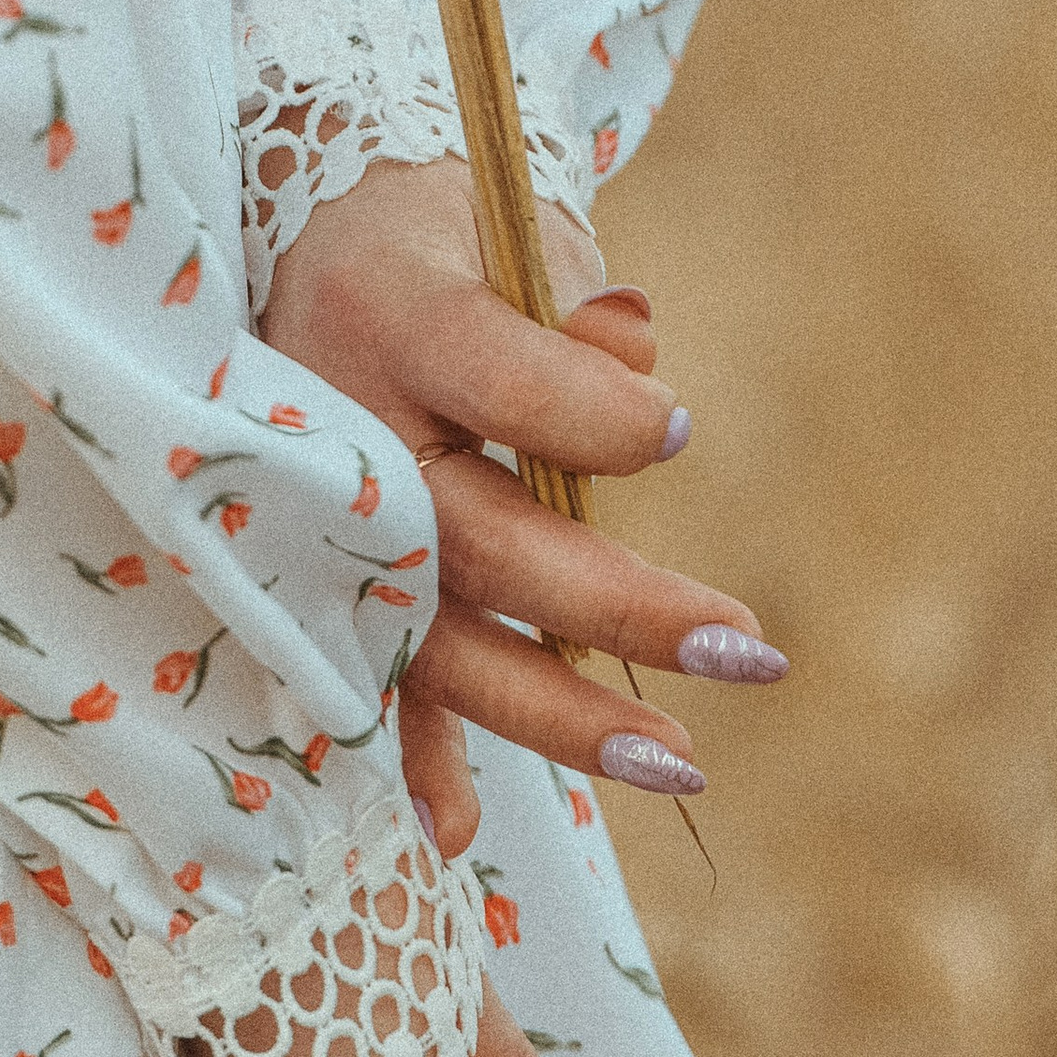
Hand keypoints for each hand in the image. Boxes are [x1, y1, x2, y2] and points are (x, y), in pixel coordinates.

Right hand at [262, 153, 787, 854]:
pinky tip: (460, 835)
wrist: (308, 248)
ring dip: (555, 713)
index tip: (678, 435)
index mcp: (386, 311)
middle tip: (748, 649)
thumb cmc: (441, 235)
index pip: (496, 378)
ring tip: (680, 760)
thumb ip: (567, 295)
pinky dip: (415, 752)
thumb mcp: (500, 221)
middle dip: (616, 606)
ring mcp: (317, 515)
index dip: (594, 419)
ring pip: (434, 635)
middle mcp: (338, 425)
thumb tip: (635, 366)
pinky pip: (367, 675)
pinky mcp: (319, 574)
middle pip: (480, 536)